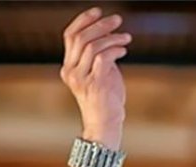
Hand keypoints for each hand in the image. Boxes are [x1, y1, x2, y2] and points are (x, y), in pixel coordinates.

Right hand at [60, 7, 131, 148]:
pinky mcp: (95, 85)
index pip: (70, 36)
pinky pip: (104, 58)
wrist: (105, 125)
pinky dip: (115, 49)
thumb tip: (111, 39)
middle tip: (117, 20)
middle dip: (101, 25)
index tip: (98, 12)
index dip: (83, 20)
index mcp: (69, 68)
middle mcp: (71, 72)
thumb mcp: (100, 76)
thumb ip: (100, 58)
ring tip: (126, 38)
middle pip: (81, 37)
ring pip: (93, 46)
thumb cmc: (106, 102)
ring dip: (112, 37)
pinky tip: (124, 50)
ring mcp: (82, 79)